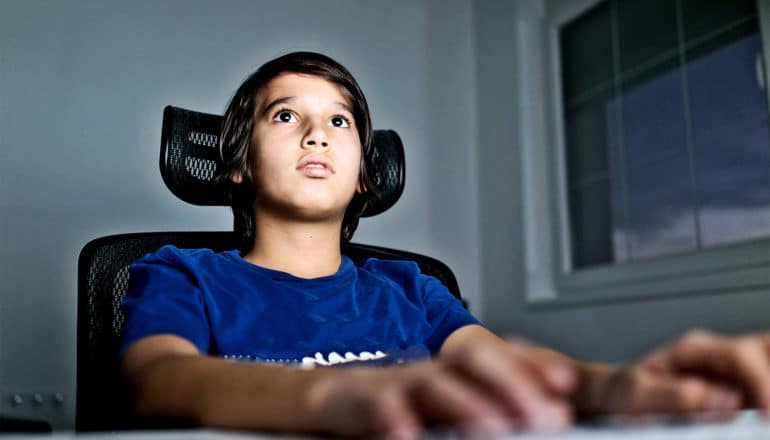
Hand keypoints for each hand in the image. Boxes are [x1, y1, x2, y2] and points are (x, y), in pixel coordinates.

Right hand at [305, 339, 575, 437]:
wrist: (328, 396)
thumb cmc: (393, 403)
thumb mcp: (442, 402)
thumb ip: (480, 404)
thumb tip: (539, 411)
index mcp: (455, 370)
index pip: (498, 357)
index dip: (532, 366)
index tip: (566, 382)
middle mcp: (432, 369)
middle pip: (474, 360)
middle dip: (514, 384)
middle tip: (548, 415)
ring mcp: (398, 383)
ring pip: (434, 382)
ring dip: (467, 403)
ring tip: (495, 427)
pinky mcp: (363, 400)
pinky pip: (379, 406)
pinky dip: (394, 417)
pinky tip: (408, 434)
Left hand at [592, 330, 769, 416]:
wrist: (616, 399)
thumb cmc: (625, 394)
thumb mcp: (638, 395)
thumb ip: (677, 396)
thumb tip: (724, 401)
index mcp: (693, 349)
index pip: (740, 354)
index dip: (760, 381)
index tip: (766, 413)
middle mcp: (717, 357)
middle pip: (763, 348)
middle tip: (769, 414)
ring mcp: (730, 376)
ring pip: (766, 364)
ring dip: (769, 388)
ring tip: (766, 419)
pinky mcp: (736, 395)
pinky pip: (759, 392)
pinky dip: (763, 403)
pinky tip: (760, 421)